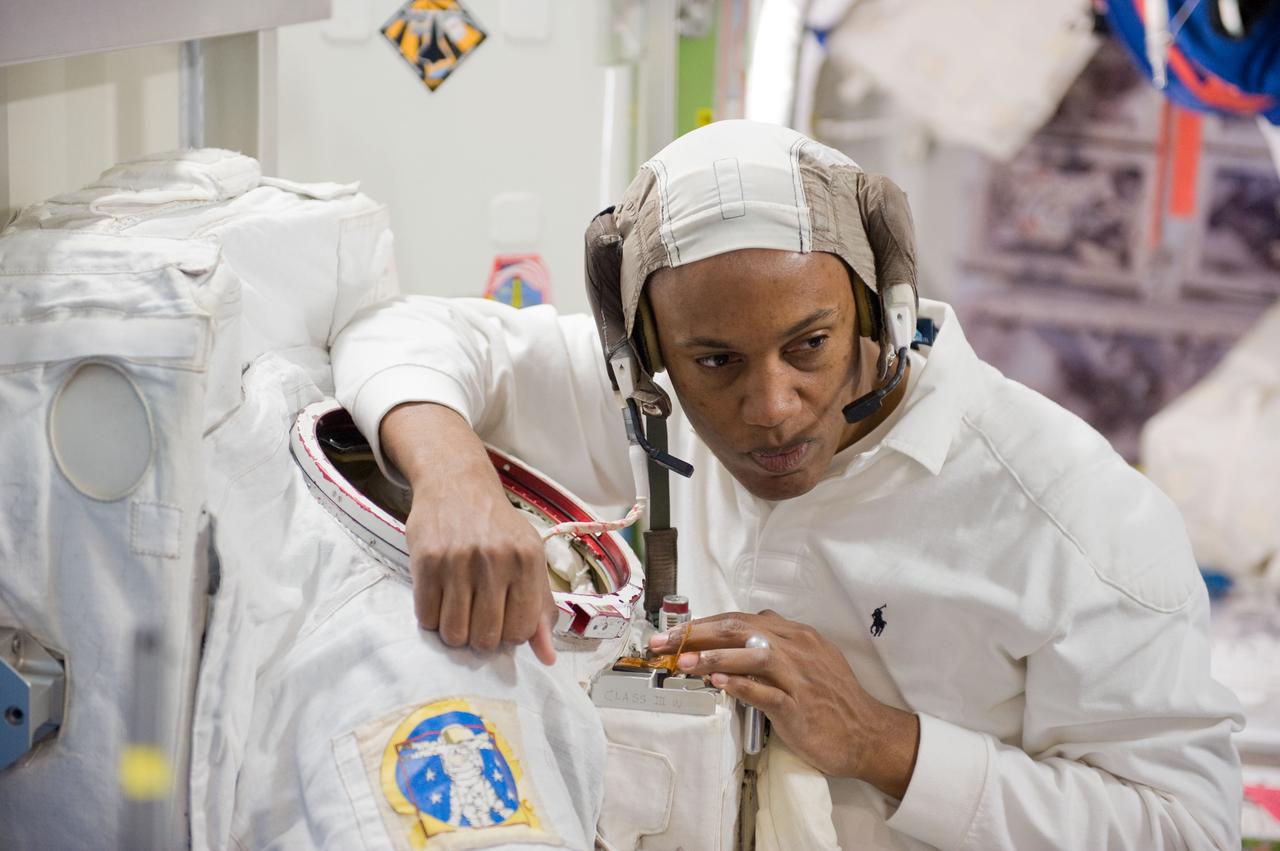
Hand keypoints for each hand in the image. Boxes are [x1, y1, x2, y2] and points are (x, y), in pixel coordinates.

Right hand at [406, 485, 557, 664]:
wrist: (457, 484)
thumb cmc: (498, 528)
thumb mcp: (529, 558)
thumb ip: (540, 609)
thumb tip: (547, 658)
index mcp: (527, 560)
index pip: (520, 631)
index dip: (510, 635)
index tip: (503, 621)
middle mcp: (495, 559)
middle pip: (485, 638)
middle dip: (481, 638)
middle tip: (477, 618)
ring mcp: (458, 560)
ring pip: (454, 633)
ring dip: (454, 632)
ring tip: (458, 610)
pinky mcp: (426, 561)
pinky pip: (426, 618)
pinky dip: (432, 618)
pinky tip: (440, 598)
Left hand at [648, 609, 918, 798]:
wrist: (866, 734)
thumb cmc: (831, 701)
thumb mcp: (805, 663)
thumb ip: (773, 648)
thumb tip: (735, 642)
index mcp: (795, 635)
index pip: (741, 620)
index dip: (704, 624)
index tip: (675, 632)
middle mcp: (796, 648)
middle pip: (740, 630)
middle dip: (697, 633)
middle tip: (663, 643)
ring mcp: (798, 677)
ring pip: (752, 655)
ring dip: (714, 657)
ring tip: (683, 662)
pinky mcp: (799, 706)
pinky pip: (765, 692)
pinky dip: (740, 686)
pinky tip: (717, 685)